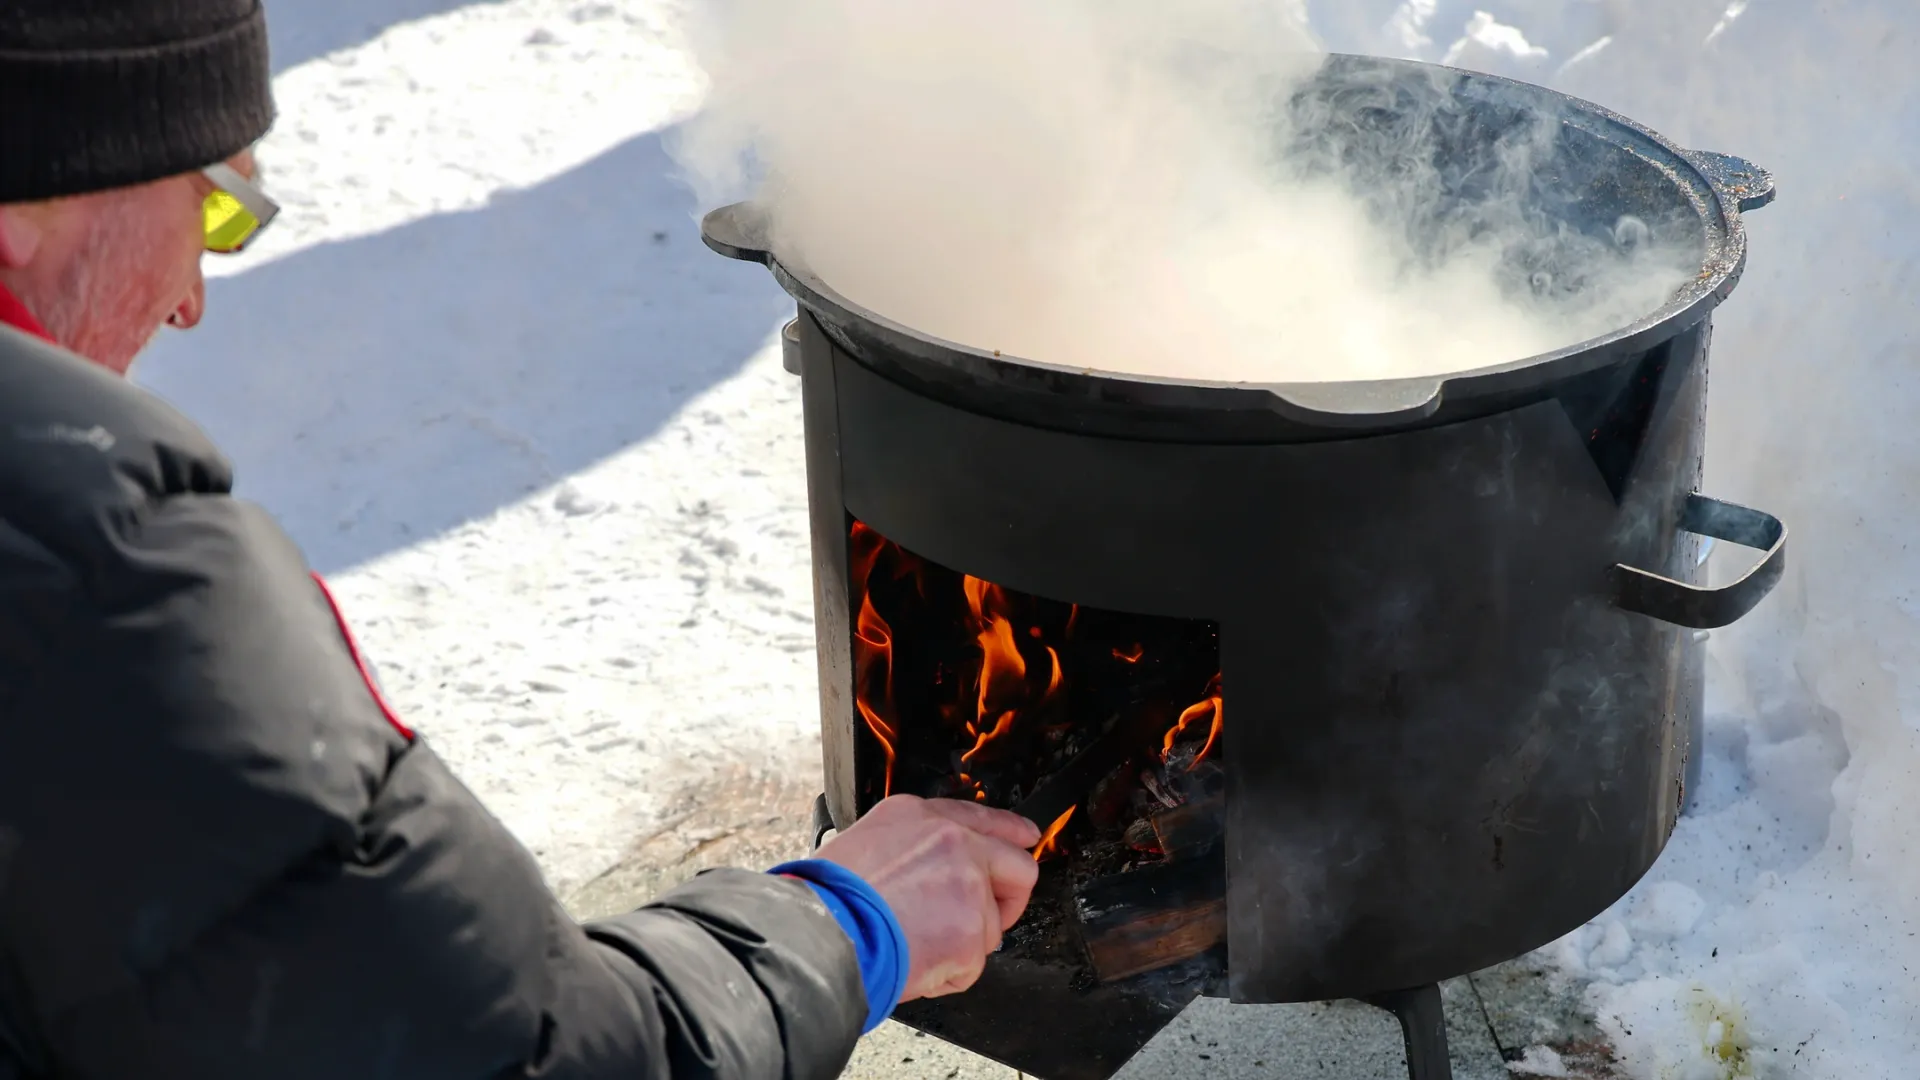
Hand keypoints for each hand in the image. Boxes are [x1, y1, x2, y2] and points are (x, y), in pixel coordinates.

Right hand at [815, 795, 1040, 999]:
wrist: (820, 933)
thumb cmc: (828, 898)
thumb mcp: (864, 842)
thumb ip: (911, 847)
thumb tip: (931, 871)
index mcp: (919, 818)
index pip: (980, 816)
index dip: (1009, 830)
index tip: (1026, 838)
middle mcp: (952, 842)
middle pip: (1017, 867)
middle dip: (1007, 898)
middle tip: (980, 921)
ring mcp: (968, 886)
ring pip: (990, 927)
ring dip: (959, 946)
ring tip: (913, 945)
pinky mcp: (971, 932)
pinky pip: (971, 965)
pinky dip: (945, 975)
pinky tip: (913, 963)